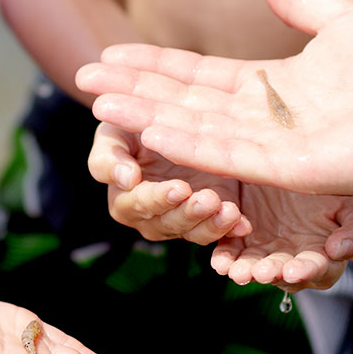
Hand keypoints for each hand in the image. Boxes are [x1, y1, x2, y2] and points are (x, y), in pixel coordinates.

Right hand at [76, 0, 352, 195]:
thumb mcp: (343, 21)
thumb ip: (302, 1)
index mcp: (268, 88)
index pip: (194, 76)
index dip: (151, 66)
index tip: (107, 55)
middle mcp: (261, 120)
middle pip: (182, 103)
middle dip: (132, 92)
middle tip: (82, 81)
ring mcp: (273, 148)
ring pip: (195, 131)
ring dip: (148, 119)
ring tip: (103, 106)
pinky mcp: (292, 168)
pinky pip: (232, 155)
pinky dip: (191, 143)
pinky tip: (154, 128)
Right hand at [88, 121, 250, 244]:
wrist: (165, 122)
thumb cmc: (130, 124)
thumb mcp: (113, 133)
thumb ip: (108, 157)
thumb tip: (126, 179)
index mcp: (125, 200)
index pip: (137, 205)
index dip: (157, 199)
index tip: (179, 188)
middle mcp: (153, 217)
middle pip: (169, 223)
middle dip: (190, 213)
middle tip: (209, 200)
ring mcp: (182, 220)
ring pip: (196, 232)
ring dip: (213, 224)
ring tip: (230, 211)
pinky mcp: (209, 218)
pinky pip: (220, 232)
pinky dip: (232, 229)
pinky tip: (244, 223)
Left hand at [211, 186, 352, 289]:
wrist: (308, 159)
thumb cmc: (344, 186)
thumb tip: (339, 251)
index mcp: (324, 255)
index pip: (319, 270)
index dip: (308, 271)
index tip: (296, 270)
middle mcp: (293, 257)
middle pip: (282, 273)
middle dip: (271, 272)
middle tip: (262, 271)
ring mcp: (266, 249)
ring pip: (254, 266)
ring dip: (245, 270)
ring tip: (237, 270)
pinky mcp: (241, 235)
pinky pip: (231, 250)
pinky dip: (225, 256)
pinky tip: (221, 260)